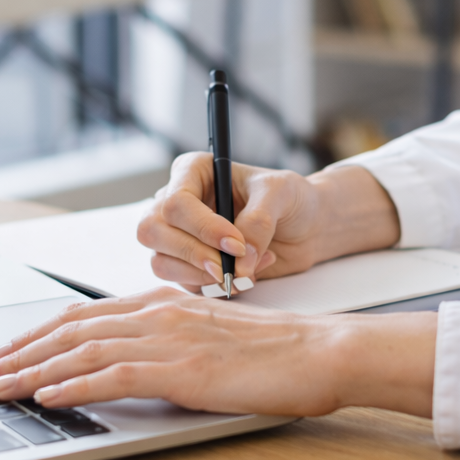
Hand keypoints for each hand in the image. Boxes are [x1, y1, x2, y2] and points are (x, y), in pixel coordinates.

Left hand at [0, 287, 437, 417]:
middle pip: (70, 329)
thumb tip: (129, 366)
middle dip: (19, 352)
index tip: (5, 353)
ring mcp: (169, 339)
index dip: (37, 335)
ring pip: (81, 350)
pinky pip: (113, 375)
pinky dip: (72, 386)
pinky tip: (45, 397)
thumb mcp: (210, 341)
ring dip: (31, 371)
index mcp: (163, 304)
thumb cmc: (276, 352)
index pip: (83, 316)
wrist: (321, 351)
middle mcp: (158, 313)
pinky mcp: (182, 368)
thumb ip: (168, 345)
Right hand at [137, 155, 400, 291]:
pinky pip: (184, 284)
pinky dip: (216, 287)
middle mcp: (177, 203)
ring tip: (247, 271)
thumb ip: (259, 221)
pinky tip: (248, 275)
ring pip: (161, 262)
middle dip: (191, 255)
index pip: (175, 202)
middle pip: (152, 232)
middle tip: (226, 268)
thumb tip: (239, 259)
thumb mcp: (281, 194)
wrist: (306, 227)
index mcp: (193, 172)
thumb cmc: (291, 198)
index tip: (237, 244)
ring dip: (201, 276)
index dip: (203, 228)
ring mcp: (179, 236)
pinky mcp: (191, 266)